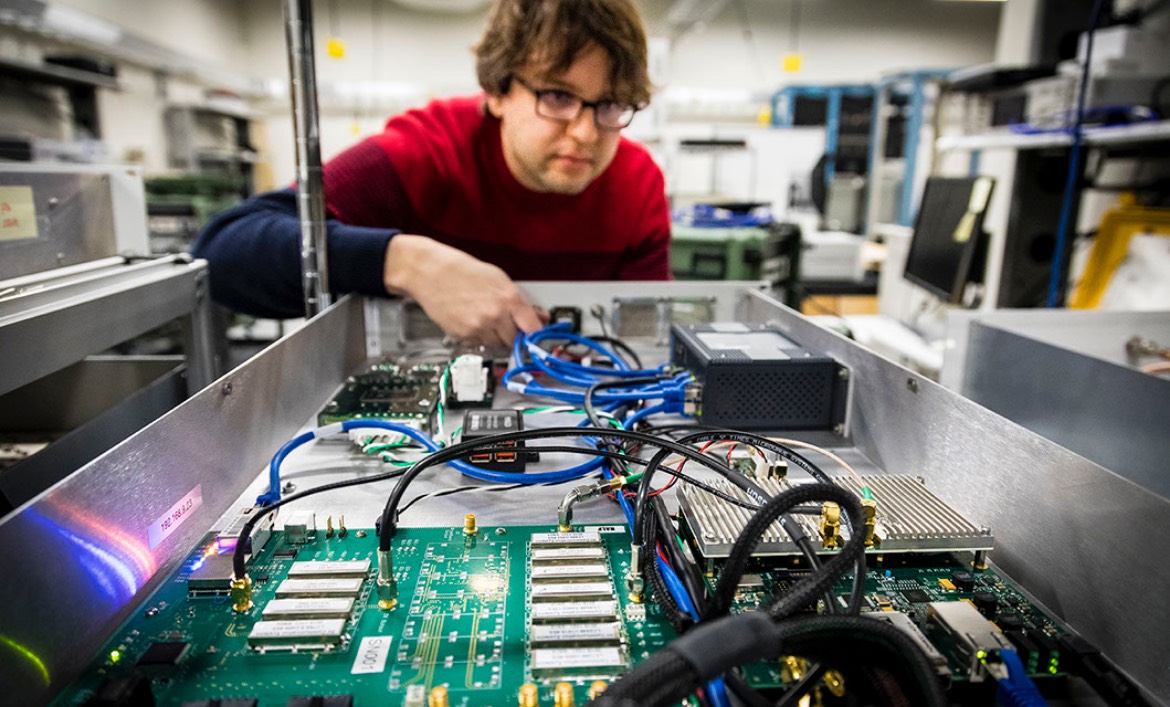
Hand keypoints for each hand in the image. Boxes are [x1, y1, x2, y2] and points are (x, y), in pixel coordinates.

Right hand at [383, 234, 545, 346]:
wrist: (430, 272)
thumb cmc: (462, 271)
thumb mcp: (498, 278)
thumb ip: (519, 301)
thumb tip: (538, 317)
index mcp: (508, 298)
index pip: (532, 327)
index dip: (536, 334)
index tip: (537, 338)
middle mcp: (495, 315)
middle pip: (514, 340)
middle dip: (512, 333)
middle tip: (504, 322)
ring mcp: (478, 327)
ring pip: (496, 344)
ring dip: (494, 336)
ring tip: (484, 317)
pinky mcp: (463, 335)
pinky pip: (478, 343)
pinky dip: (477, 336)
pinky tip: (470, 319)